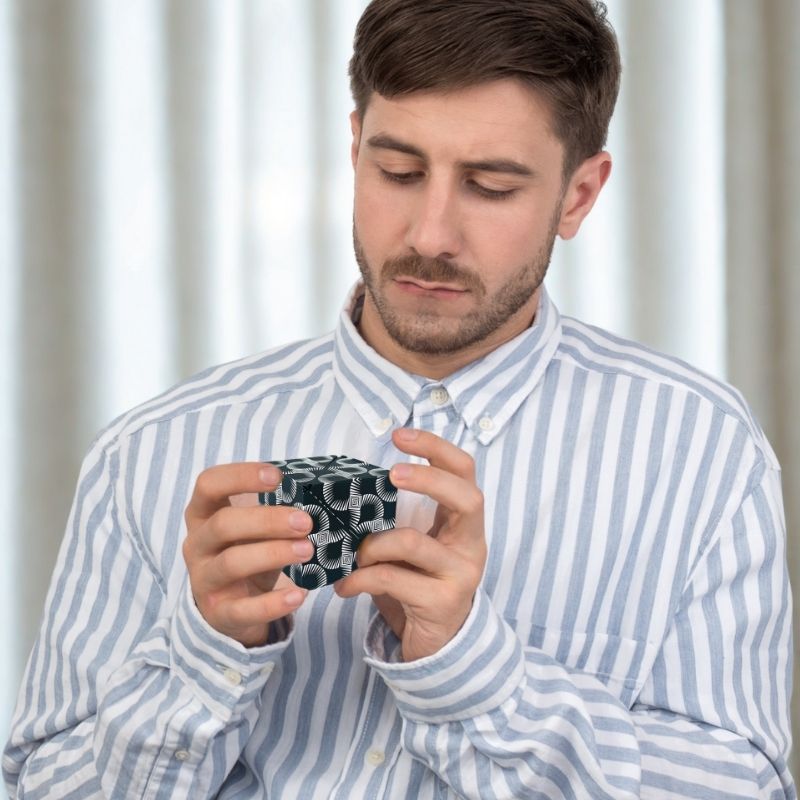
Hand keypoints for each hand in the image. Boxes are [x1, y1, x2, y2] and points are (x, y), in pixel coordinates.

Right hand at [182, 463, 313, 646]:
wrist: (229, 606)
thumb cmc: (246, 551)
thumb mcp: (252, 528)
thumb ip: (272, 510)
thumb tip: (316, 495)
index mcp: (202, 514)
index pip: (209, 484)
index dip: (240, 476)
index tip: (277, 476)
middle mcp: (197, 544)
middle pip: (223, 524)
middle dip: (267, 520)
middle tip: (305, 521)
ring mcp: (204, 579)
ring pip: (232, 563)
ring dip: (273, 554)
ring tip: (307, 550)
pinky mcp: (219, 612)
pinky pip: (245, 609)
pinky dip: (274, 603)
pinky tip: (300, 594)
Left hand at [334, 429, 485, 661]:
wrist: (438, 646)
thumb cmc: (418, 585)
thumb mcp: (413, 548)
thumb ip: (397, 519)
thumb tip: (351, 490)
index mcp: (463, 524)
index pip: (464, 472)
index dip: (437, 447)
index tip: (400, 435)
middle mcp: (472, 545)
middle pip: (467, 497)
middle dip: (427, 479)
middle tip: (391, 474)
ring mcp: (461, 575)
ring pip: (413, 542)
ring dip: (372, 545)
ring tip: (353, 557)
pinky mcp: (442, 603)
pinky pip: (391, 578)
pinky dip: (359, 579)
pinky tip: (344, 586)